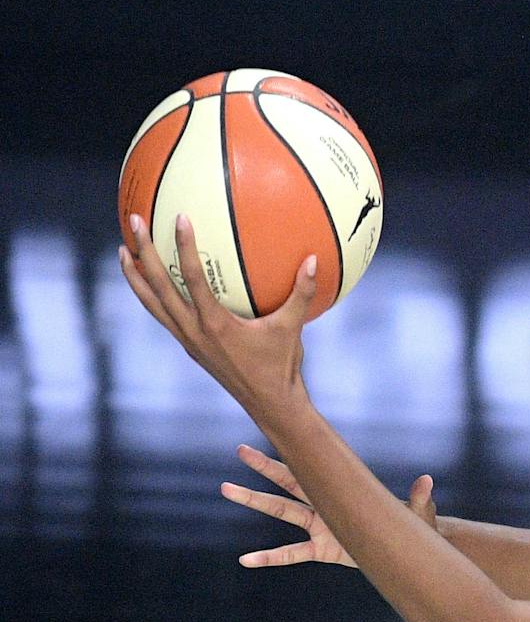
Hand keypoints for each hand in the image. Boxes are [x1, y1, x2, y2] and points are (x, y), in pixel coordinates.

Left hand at [119, 212, 314, 423]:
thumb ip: (302, 293)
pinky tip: (149, 282)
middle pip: (157, 286)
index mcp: (215, 323)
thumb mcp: (293, 327)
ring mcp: (187, 339)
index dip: (184, 246)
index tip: (179, 218)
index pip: (192, 277)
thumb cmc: (282, 365)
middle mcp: (193, 330)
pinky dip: (150, 295)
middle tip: (133, 221)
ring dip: (134, 276)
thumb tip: (315, 260)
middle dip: (143, 252)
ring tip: (123, 251)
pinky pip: (161, 314)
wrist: (269, 403)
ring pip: (150, 303)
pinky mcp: (189, 345)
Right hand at [222, 444, 435, 568]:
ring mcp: (320, 527)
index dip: (295, 455)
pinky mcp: (322, 550)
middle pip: (289, 483)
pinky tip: (245, 560)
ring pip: (281, 512)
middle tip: (240, 450)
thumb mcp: (417, 513)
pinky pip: (290, 554)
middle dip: (265, 467)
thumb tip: (428, 482)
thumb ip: (419, 498)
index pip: (314, 471)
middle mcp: (326, 506)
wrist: (406, 549)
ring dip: (254, 500)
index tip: (281, 435)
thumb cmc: (413, 526)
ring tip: (226, 489)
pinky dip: (269, 558)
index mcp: (343, 492)